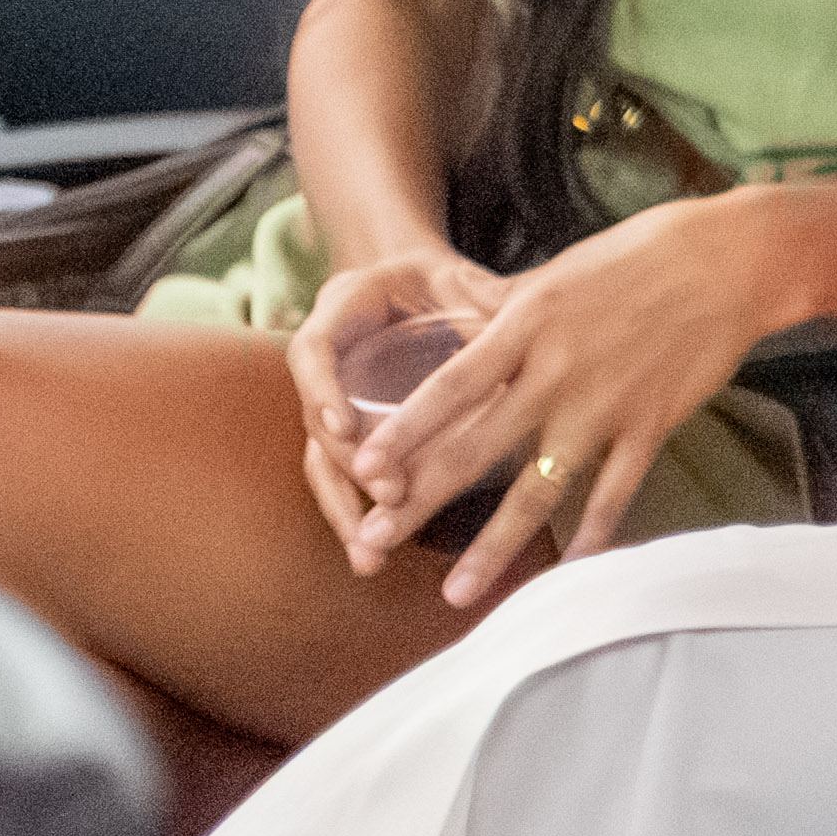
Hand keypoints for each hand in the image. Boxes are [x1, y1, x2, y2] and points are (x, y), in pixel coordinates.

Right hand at [287, 244, 515, 552]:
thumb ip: (479, 295)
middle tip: (386, 493)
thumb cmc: (441, 279)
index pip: (313, 351)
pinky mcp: (350, 437)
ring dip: (345, 510)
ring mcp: (330, 403)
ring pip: (324, 463)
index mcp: (339, 310)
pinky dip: (356, 517)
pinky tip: (374, 559)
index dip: (323, 388)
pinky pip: (344, 479)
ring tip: (370, 553)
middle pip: (318, 423)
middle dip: (350, 464)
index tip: (346, 424)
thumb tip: (524, 310)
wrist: (414, 286)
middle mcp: (324, 362)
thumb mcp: (456, 276)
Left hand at [335, 199, 802, 604]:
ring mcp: (607, 405)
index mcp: (528, 325)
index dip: (405, 431)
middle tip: (371, 543)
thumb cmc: (642, 254)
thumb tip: (452, 321)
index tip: (361, 470)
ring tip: (455, 592)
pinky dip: (593, 535)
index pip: (450, 387)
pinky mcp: (652, 425)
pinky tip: (567, 571)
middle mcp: (560, 371)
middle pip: (478, 448)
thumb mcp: (559, 272)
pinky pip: (616, 492)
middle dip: (419, 501)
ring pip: (540, 488)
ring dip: (494, 543)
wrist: (733, 260)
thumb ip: (504, 308)